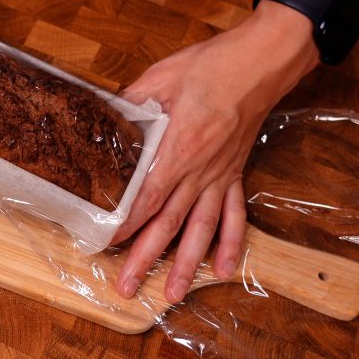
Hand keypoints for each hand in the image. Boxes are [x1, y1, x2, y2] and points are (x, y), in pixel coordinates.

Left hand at [112, 1, 319, 302]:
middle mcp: (199, 171)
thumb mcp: (159, 79)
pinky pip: (234, 215)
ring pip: (201, 228)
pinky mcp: (235, 173)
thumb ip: (129, 106)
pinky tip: (222, 268)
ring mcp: (219, 176)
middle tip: (128, 288)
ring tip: (174, 294)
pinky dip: (230, 243)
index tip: (106, 245)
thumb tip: (101, 120)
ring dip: (187, 265)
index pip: (146, 198)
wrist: (257, 63)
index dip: (126, 225)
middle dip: (146, 258)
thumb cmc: (209, 68)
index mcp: (178, 149)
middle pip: (168, 223)